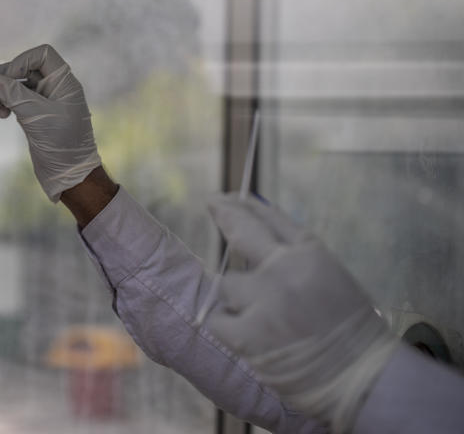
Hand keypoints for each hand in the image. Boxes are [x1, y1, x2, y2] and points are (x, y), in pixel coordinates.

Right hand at [0, 44, 101, 201]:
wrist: (70, 176)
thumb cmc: (61, 144)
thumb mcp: (35, 115)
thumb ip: (13, 93)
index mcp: (64, 82)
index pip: (41, 55)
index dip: (19, 62)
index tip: (4, 79)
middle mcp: (56, 88)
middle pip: (25, 69)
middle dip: (2, 78)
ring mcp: (46, 101)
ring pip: (17, 85)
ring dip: (0, 92)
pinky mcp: (37, 114)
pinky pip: (17, 99)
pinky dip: (5, 103)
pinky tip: (0, 113)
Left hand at [206, 195, 398, 431]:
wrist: (363, 378)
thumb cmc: (351, 330)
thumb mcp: (330, 277)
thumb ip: (294, 256)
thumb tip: (258, 235)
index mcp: (310, 253)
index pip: (269, 218)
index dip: (246, 205)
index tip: (227, 198)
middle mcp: (284, 269)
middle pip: (242, 230)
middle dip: (224, 214)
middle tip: (213, 204)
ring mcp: (264, 300)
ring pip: (228, 283)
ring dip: (238, 298)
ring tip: (264, 319)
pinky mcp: (247, 332)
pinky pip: (218, 318)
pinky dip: (227, 325)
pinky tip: (247, 334)